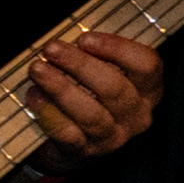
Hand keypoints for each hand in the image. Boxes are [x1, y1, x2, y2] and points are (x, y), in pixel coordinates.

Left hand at [25, 30, 162, 174]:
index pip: (147, 66)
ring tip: (37, 69)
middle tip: (51, 48)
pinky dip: (49, 113)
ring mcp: (114, 136)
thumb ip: (95, 52)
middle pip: (114, 88)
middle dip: (80, 65)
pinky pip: (68, 133)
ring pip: (91, 113)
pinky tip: (34, 95)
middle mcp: (137, 114)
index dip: (117, 49)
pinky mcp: (86, 151)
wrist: (69, 142)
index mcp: (148, 88)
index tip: (85, 38)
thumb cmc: (87, 92)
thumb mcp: (100, 69)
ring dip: (61, 88)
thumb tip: (69, 31)